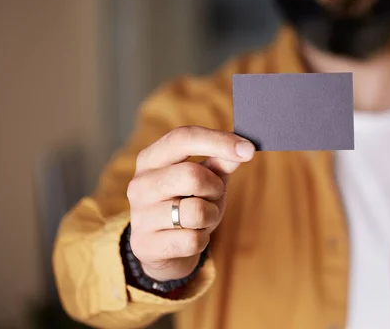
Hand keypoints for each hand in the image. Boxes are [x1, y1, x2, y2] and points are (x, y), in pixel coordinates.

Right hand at [127, 126, 254, 280]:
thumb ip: (221, 162)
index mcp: (151, 159)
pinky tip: (190, 238)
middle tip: (213, 196)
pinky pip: (193, 240)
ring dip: (211, 216)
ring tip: (201, 219)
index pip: (183, 138)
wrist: (163, 251)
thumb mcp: (206, 180)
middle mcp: (139, 184)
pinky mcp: (146, 246)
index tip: (249, 149)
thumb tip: (243, 148)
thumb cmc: (187, 205)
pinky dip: (202, 239)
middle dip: (215, 188)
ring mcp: (139, 216)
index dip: (218, 141)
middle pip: (191, 175)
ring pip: (195, 211)